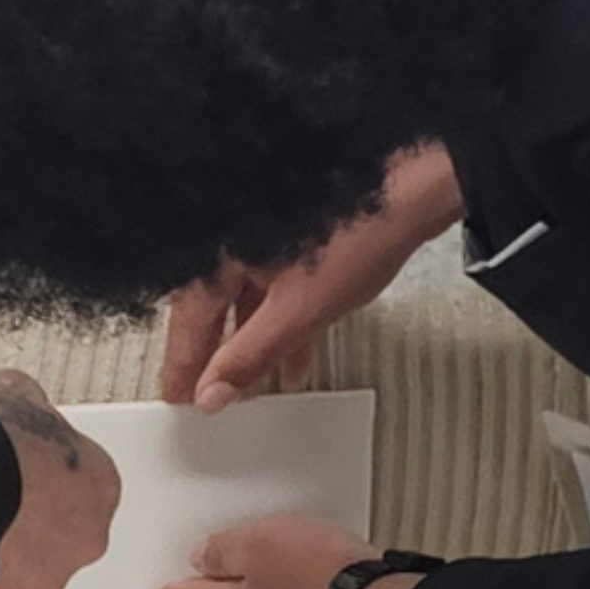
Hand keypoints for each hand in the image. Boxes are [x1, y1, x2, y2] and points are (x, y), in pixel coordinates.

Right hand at [0, 369, 120, 588]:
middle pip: (64, 529)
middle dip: (32, 514)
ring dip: (4, 545)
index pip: (85, 480)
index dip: (49, 470)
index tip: (25, 463)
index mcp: (99, 484)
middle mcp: (83, 540)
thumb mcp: (14, 393)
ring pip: (28, 564)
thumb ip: (34, 413)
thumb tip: (24, 416)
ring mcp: (44, 579)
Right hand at [158, 144, 467, 411]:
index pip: (188, 319)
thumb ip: (249, 356)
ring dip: (251, 341)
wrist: (412, 192)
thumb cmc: (355, 237)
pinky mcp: (294, 232)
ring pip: (244, 296)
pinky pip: (271, 282)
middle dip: (215, 355)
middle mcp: (233, 237)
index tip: (177, 397)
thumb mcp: (298, 314)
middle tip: (205, 394)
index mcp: (220, 251)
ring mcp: (265, 233)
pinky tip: (295, 353)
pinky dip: (278, 317)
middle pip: (211, 306)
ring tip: (258, 385)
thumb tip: (212, 394)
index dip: (183, 363)